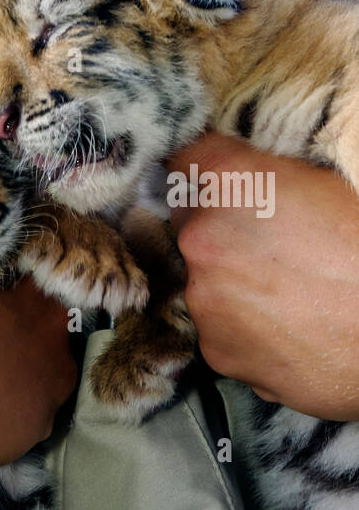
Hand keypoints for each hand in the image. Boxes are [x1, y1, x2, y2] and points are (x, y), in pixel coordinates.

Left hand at [168, 133, 358, 419]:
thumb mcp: (325, 184)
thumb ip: (267, 175)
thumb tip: (244, 178)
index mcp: (228, 182)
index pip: (185, 158)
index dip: (201, 170)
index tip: (212, 181)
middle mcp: (202, 237)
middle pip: (192, 224)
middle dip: (221, 230)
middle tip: (270, 246)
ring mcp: (205, 299)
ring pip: (206, 281)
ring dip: (232, 283)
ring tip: (288, 293)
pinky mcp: (217, 351)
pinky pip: (221, 330)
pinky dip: (245, 329)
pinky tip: (288, 327)